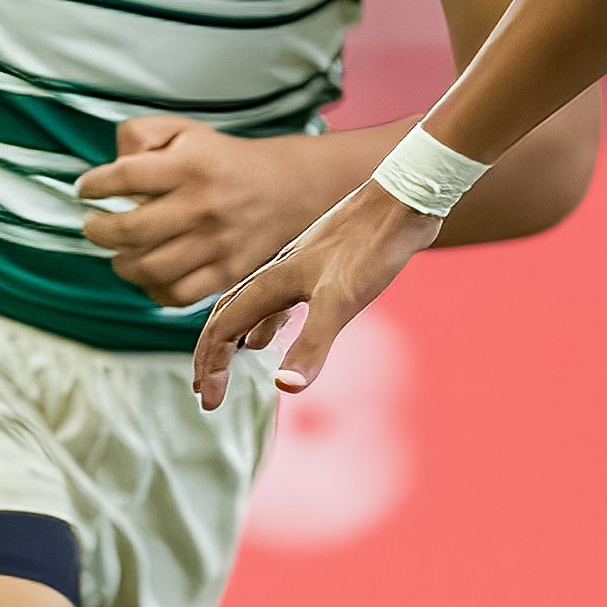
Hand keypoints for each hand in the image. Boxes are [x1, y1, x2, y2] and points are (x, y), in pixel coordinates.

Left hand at [68, 115, 332, 304]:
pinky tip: (149, 273)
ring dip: (122, 263)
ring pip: (150, 268)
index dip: (94, 186)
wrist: (288, 188)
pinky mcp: (228, 273)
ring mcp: (217, 244)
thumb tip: (112, 162)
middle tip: (94, 226)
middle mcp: (203, 206)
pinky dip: (154, 290)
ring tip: (120, 251)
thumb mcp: (183, 131)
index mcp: (190, 166)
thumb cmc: (220, 160)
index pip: (125, 177)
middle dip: (98, 231)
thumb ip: (140, 135)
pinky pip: (178, 295)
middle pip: (130, 230)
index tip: (86, 190)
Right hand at [186, 179, 443, 407]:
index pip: (222, 331)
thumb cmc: (371, 248)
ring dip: (233, 340)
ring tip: (229, 365)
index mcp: (269, 284)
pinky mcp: (315, 271)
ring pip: (248, 311)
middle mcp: (273, 277)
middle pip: (225, 320)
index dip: (210, 367)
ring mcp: (294, 273)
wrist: (402, 203)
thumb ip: (311, 345)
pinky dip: (263, 325)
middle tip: (205, 392)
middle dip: (211, 356)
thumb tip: (283, 387)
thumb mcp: (342, 301)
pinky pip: (274, 304)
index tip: (209, 403)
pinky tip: (271, 335)